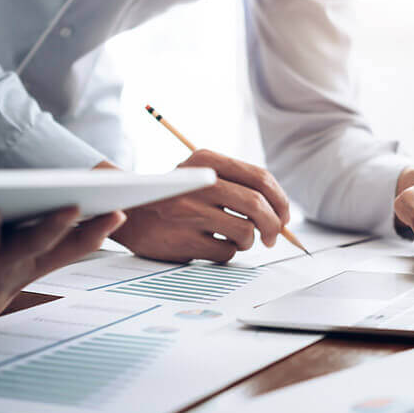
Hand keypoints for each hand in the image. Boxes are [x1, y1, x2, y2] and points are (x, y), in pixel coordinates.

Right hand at [103, 149, 290, 262]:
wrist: (129, 213)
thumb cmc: (176, 197)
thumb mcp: (200, 174)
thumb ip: (238, 184)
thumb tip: (281, 213)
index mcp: (206, 160)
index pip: (261, 178)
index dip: (280, 200)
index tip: (284, 215)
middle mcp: (199, 183)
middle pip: (258, 206)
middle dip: (275, 226)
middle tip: (273, 237)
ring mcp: (190, 212)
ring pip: (246, 232)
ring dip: (248, 241)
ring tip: (234, 239)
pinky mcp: (184, 240)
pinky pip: (226, 252)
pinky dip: (226, 252)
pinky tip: (210, 244)